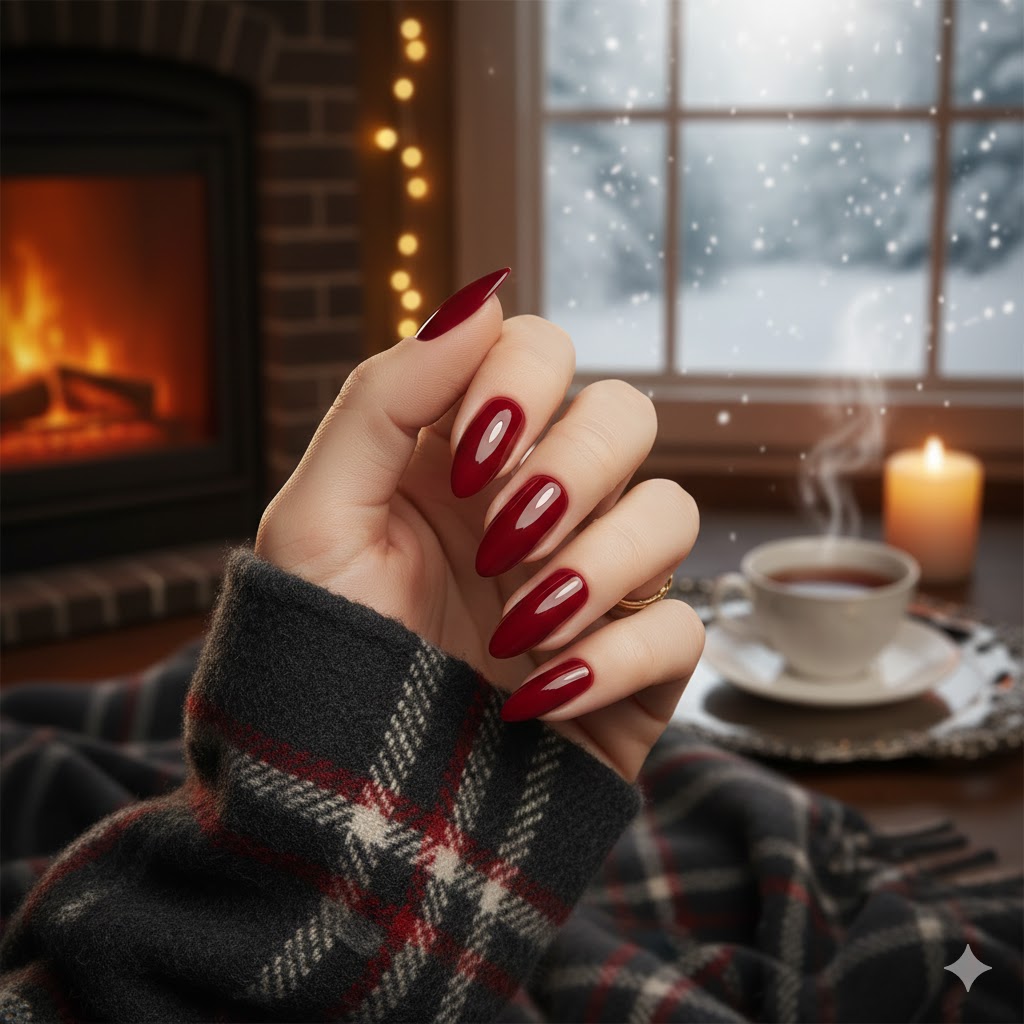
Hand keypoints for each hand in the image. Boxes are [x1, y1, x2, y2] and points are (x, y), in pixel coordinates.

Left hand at [255, 269, 703, 779]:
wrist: (345, 806)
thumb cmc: (320, 657)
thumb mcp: (316, 522)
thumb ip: (383, 400)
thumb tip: (480, 296)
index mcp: (463, 458)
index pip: (539, 352)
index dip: (520, 383)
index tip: (467, 456)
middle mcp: (537, 507)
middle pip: (626, 413)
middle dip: (573, 466)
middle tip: (500, 538)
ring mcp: (593, 584)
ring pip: (672, 509)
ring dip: (601, 561)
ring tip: (519, 625)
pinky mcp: (634, 668)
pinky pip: (684, 629)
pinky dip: (615, 657)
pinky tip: (538, 699)